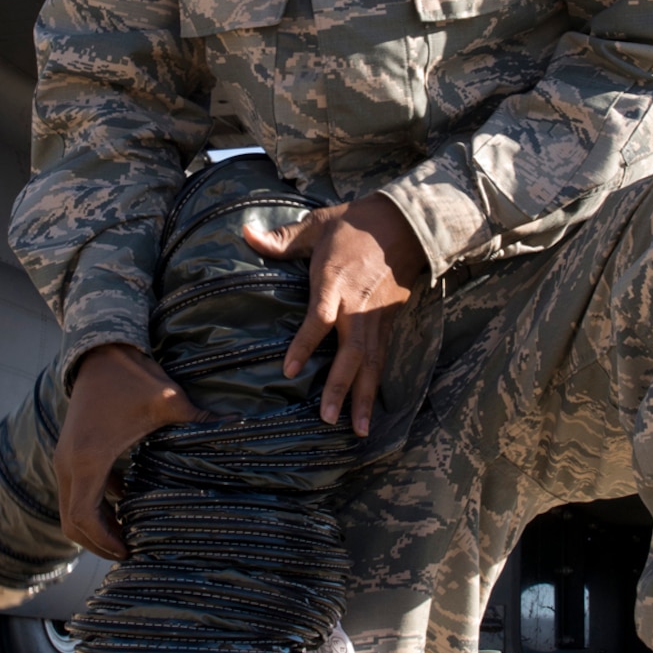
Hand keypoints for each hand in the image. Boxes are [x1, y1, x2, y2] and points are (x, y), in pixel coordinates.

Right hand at [53, 343, 198, 559]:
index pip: (83, 518)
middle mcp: (68, 463)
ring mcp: (66, 457)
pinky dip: (97, 502)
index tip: (128, 551)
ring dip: (96, 524)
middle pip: (72, 522)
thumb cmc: (133, 376)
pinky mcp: (72, 450)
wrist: (101, 349)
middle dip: (98, 542)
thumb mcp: (168, 401)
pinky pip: (78, 488)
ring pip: (72, 507)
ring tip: (129, 534)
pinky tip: (128, 500)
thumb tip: (239, 428)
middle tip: (130, 552)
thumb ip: (200, 421)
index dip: (104, 541)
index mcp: (88, 459)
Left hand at [243, 194, 426, 435]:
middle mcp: (358, 306)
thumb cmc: (356, 224)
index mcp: (336, 282)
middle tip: (328, 418)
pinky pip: (382, 357)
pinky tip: (372, 407)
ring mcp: (377, 316)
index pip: (319, 319)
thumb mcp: (318, 225)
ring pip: (371, 362)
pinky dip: (377, 384)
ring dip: (364, 396)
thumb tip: (246, 233)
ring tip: (358, 429)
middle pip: (351, 352)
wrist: (406, 223)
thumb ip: (282, 238)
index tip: (289, 370)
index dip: (305, 345)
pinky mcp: (389, 321)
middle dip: (341, 386)